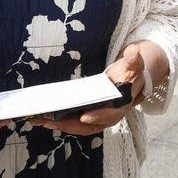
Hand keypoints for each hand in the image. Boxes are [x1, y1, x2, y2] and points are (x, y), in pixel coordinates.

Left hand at [35, 42, 157, 136]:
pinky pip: (75, 123)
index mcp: (121, 105)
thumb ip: (133, 59)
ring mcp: (99, 118)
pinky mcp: (90, 117)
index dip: (98, 116)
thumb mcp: (133, 65)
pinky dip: (62, 123)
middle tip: (52, 122)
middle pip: (90, 125)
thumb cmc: (129, 74)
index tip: (84, 117)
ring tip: (43, 121)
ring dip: (61, 125)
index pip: (110, 114)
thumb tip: (134, 50)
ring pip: (80, 127)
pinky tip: (46, 119)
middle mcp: (109, 116)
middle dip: (71, 125)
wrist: (130, 82)